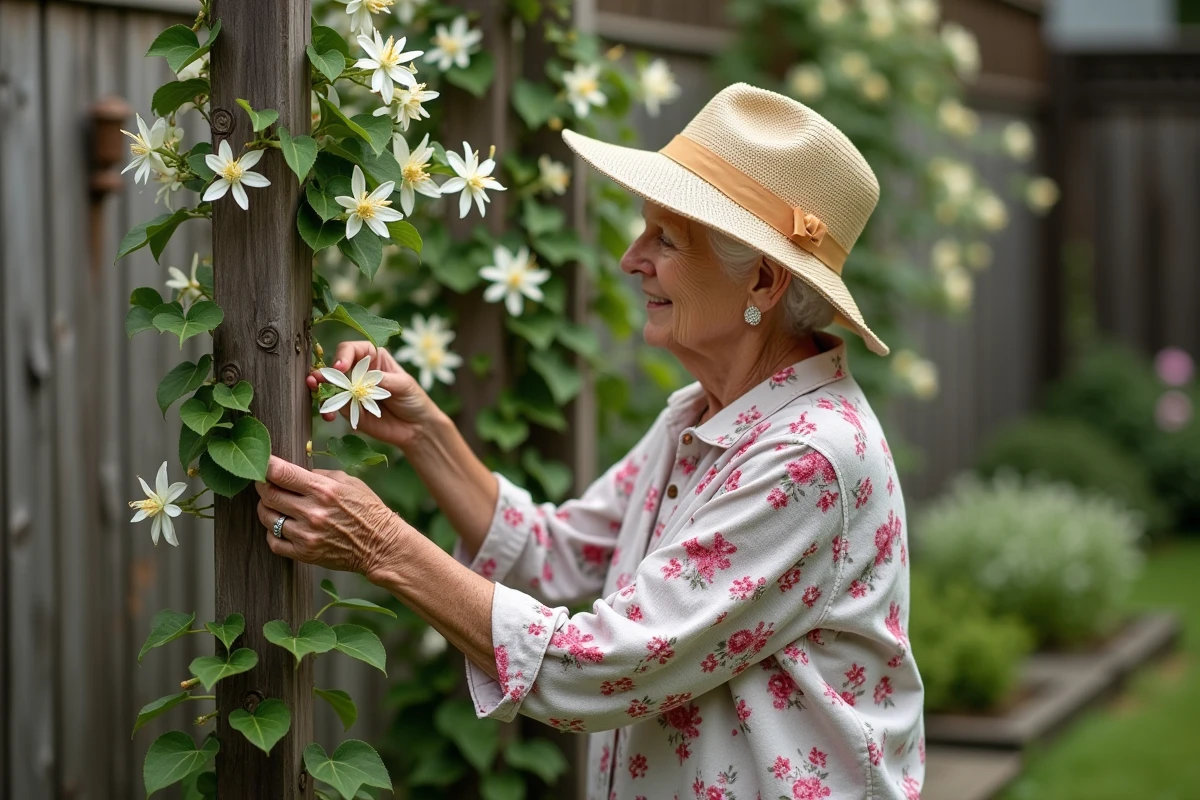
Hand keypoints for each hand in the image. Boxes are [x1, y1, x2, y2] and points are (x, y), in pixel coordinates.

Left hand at [256, 455, 407, 578]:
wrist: (381, 544)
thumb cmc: (367, 509)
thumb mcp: (348, 481)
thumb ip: (319, 474)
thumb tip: (293, 471)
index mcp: (323, 489)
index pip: (280, 473)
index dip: (265, 465)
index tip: (261, 462)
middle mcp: (312, 512)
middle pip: (268, 494)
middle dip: (262, 486)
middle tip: (264, 483)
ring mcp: (307, 534)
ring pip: (267, 517)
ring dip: (266, 508)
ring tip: (274, 505)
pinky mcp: (305, 553)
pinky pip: (273, 542)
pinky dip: (272, 532)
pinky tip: (281, 526)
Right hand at [307, 341, 437, 450]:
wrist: (416, 428)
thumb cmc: (413, 399)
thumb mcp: (403, 385)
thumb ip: (383, 380)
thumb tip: (362, 380)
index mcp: (373, 358)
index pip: (352, 350)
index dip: (343, 355)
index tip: (341, 367)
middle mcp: (359, 372)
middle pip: (335, 367)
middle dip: (325, 372)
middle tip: (316, 380)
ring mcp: (352, 392)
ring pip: (330, 387)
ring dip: (320, 389)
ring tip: (316, 392)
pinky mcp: (350, 410)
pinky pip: (335, 407)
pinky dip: (329, 410)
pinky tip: (328, 415)